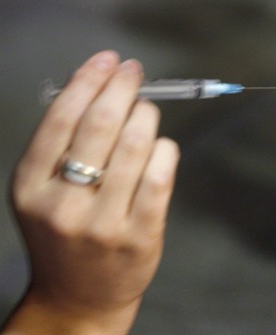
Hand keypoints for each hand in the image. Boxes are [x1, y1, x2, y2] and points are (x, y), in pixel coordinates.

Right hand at [5, 51, 178, 334]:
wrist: (78, 296)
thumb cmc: (64, 232)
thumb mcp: (42, 191)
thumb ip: (62, 146)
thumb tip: (99, 85)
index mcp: (30, 186)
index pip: (61, 118)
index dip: (88, 80)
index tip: (107, 59)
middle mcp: (62, 203)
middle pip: (101, 125)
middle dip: (122, 87)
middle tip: (133, 70)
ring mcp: (103, 222)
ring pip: (136, 145)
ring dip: (146, 114)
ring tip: (146, 108)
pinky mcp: (140, 235)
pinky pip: (160, 175)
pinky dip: (165, 148)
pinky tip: (161, 144)